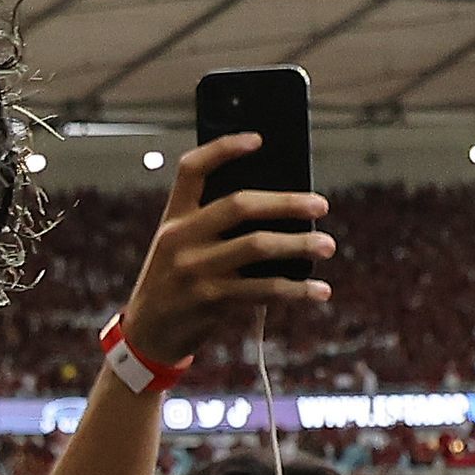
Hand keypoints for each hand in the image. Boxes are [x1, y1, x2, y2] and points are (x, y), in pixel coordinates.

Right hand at [109, 133, 332, 374]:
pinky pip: (263, 290)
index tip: (259, 139)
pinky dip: (296, 290)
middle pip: (240, 205)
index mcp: (173, 217)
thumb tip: (280, 212)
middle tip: (320, 205)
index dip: (223, 149)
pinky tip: (318, 290)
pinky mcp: (210, 301)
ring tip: (327, 246)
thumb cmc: (176, 283)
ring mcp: (194, 270)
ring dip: (299, 245)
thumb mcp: (179, 247)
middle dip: (285, 202)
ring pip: (257, 247)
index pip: (192, 170)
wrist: (147, 335)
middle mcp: (181, 238)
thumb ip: (212, 227)